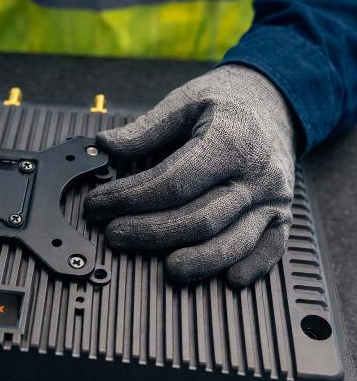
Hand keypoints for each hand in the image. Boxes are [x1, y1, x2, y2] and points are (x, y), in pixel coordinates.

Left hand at [84, 65, 296, 287]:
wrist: (275, 100)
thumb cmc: (226, 102)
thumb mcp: (183, 103)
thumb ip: (144, 130)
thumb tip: (105, 147)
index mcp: (228, 141)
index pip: (172, 182)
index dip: (130, 199)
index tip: (98, 206)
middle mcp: (255, 173)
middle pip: (200, 218)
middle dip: (151, 233)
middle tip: (115, 236)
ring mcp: (272, 197)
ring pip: (233, 241)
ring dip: (199, 261)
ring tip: (168, 270)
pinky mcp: (282, 213)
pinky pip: (272, 248)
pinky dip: (253, 266)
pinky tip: (229, 280)